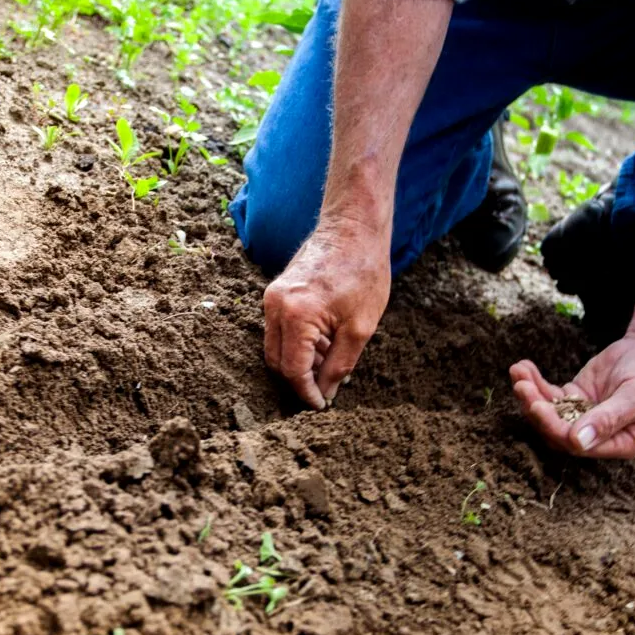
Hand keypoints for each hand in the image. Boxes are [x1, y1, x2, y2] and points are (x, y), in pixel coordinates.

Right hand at [263, 224, 390, 408]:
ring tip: (331, 362)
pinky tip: (324, 343)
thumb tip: (326, 393)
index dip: (306, 393)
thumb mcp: (360, 328)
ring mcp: (272, 297)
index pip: (293, 370)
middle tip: (326, 389)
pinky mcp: (276, 292)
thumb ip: (339, 365)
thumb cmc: (363, 272)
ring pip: (276, 347)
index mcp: (296, 315)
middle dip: (299, 380)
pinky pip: (279, 329)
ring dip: (299, 362)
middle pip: (277, 361)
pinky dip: (297, 343)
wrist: (353, 228)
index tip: (321, 405)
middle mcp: (275, 306)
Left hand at [509, 333, 634, 457]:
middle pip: (557, 430)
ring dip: (530, 394)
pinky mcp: (575, 396)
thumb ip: (608, 420)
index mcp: (619, 443)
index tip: (538, 406)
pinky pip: (549, 394)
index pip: (578, 445)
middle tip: (521, 386)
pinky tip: (522, 367)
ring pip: (549, 412)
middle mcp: (598, 435)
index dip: (554, 428)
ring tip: (517, 372)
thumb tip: (578, 442)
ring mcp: (583, 415)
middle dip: (536, 409)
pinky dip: (535, 382)